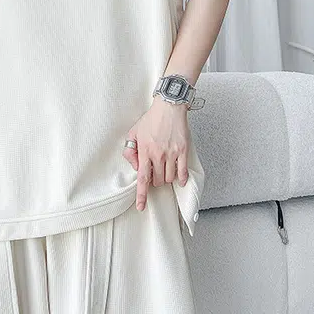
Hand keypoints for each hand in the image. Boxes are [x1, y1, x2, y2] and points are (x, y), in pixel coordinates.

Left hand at [122, 96, 191, 211]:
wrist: (169, 107)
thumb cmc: (151, 120)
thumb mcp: (133, 133)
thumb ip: (130, 151)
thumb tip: (135, 167)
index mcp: (145, 151)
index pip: (142, 178)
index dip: (141, 195)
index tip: (140, 207)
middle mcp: (159, 155)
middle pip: (157, 180)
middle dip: (155, 181)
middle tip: (154, 171)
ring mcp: (172, 153)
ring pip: (169, 178)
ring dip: (166, 178)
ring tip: (164, 169)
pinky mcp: (183, 151)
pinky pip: (183, 172)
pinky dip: (181, 178)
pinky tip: (179, 180)